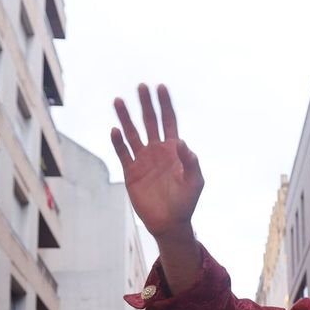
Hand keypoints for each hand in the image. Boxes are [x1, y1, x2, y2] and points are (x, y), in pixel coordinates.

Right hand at [111, 84, 202, 240]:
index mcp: (174, 149)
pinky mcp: (131, 172)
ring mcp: (143, 160)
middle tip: (141, 86)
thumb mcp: (195, 181)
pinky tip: (115, 130)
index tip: (160, 87)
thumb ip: (190, 161)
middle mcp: (157, 150)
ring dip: (126, 118)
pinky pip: (123, 153)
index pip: (169, 121)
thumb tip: (181, 142)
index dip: (165, 104)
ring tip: (119, 101)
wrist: (169, 223)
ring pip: (132, 134)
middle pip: (150, 122)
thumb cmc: (186, 202)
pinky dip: (118, 142)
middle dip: (146, 104)